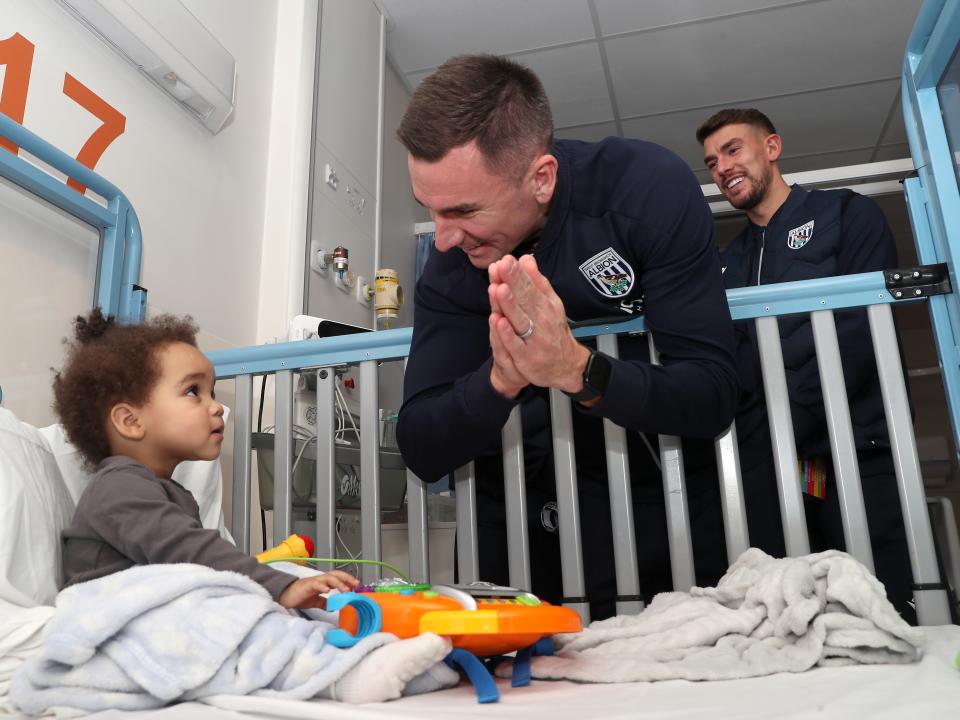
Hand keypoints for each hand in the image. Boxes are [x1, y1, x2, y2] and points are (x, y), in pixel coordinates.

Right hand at [278, 570, 358, 608]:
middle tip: (356, 585)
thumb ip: (324, 602)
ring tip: (346, 589)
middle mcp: (320, 580)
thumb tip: (334, 606)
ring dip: (339, 583)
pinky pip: (316, 584)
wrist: (285, 596)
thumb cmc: (299, 596)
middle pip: (336, 574)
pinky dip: (322, 586)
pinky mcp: (307, 586)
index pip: (338, 577)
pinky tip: (327, 590)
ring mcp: (314, 582)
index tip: (357, 585)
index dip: (348, 579)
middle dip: (347, 579)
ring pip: (328, 578)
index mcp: (323, 582)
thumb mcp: (315, 601)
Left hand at [488, 254, 590, 394]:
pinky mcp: (525, 358)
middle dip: (513, 282)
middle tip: (503, 266)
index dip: (517, 274)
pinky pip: (515, 345)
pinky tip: (499, 321)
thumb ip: (536, 282)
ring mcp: (533, 340)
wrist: (566, 366)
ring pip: (519, 320)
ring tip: (499, 289)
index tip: (507, 260)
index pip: (529, 287)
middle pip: (524, 300)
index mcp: (545, 305)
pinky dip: (507, 334)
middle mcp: (541, 320)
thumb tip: (526, 258)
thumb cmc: (553, 331)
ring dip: (509, 305)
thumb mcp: (550, 303)